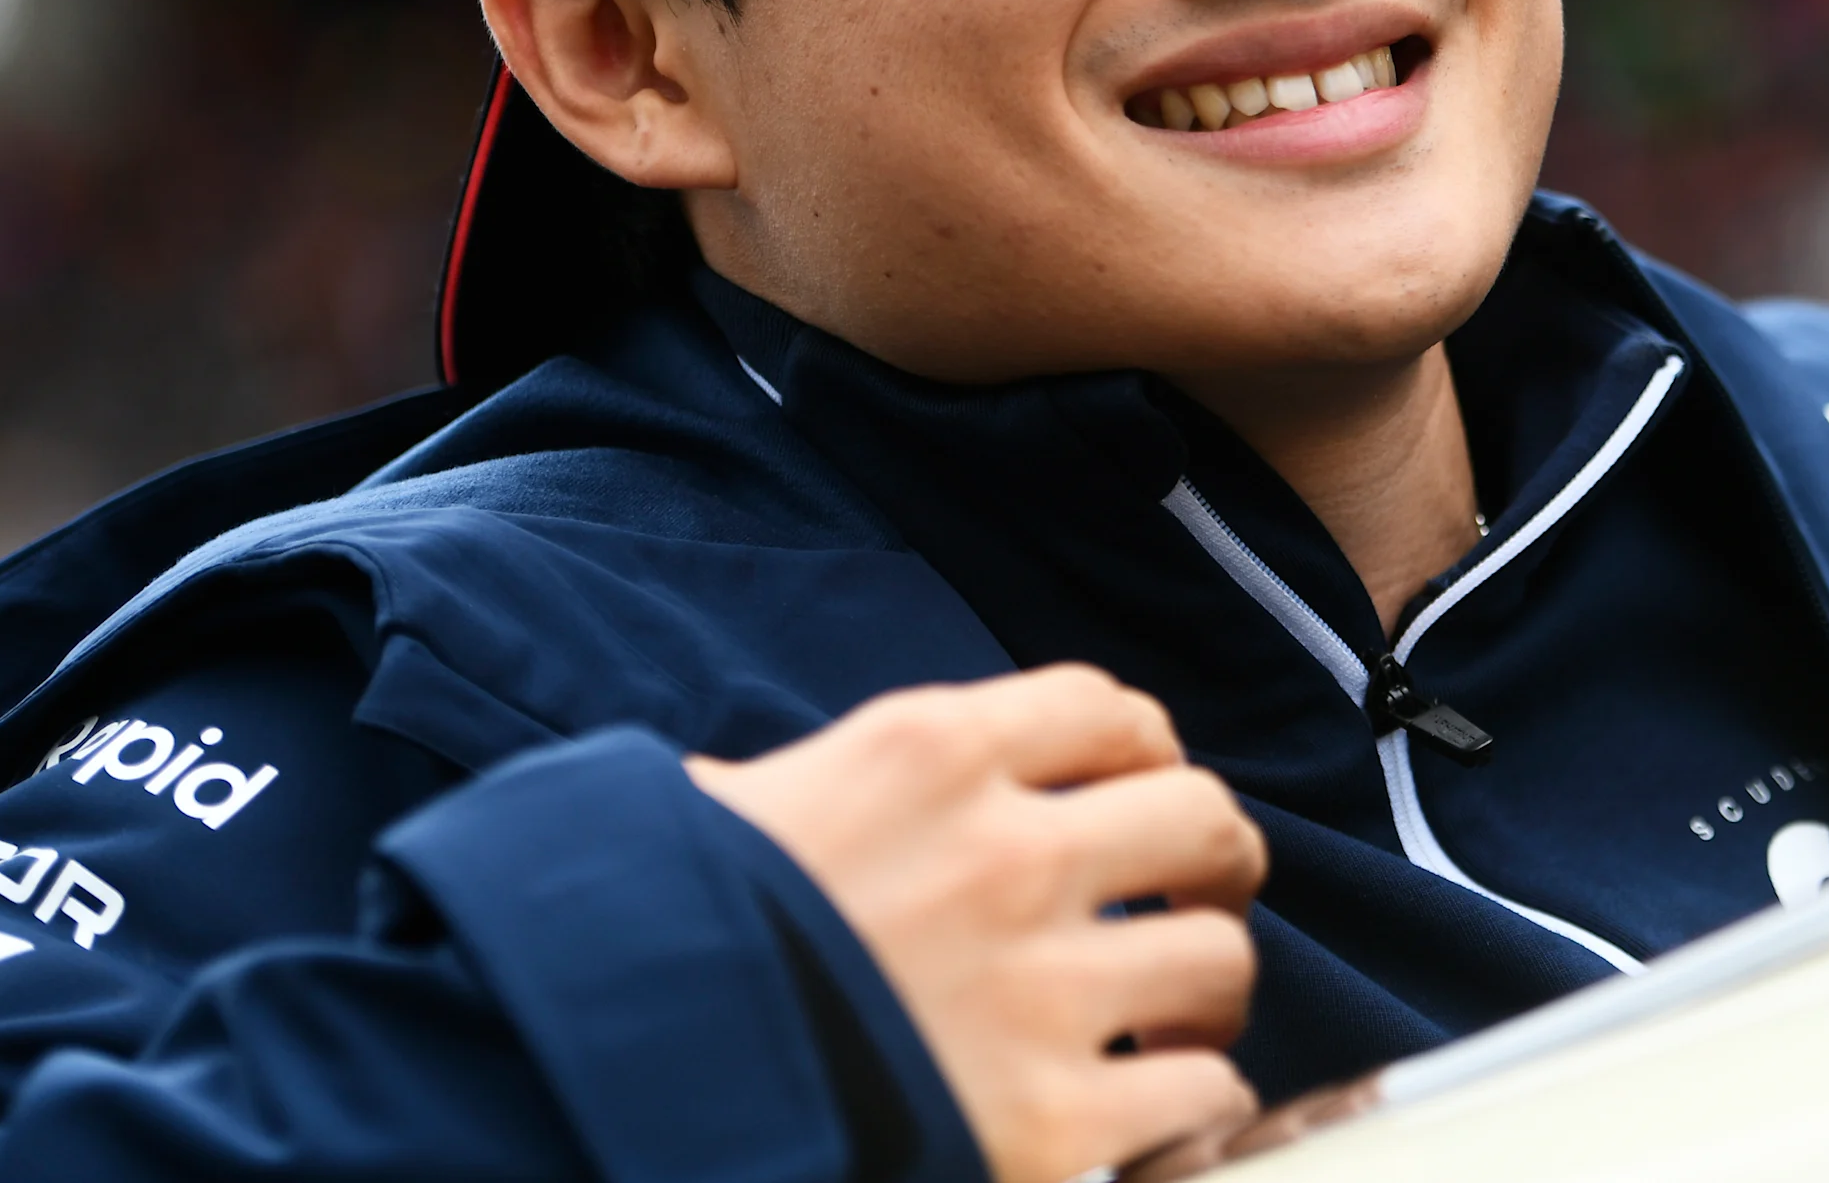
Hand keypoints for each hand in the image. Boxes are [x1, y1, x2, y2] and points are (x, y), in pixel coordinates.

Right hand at [689, 666, 1265, 1182]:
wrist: (609, 1080)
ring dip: (1204, 989)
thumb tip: (769, 794)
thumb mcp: (724, 810)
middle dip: (1210, 860)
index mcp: (928, 755)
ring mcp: (1038, 989)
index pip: (1109, 708)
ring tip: (1170, 1017)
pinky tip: (1154, 1108)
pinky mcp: (1054, 1119)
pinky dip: (1191, 1103)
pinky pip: (1200, 1091)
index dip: (1144, 753)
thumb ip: (807, 785)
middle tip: (1191, 896)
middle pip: (1201, 818)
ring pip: (1219, 957)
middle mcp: (1004, 853)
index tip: (1138, 791)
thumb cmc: (650, 940)